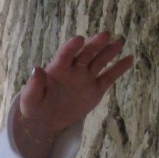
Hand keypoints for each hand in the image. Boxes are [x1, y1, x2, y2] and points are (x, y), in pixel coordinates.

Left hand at [13, 32, 133, 157]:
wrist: (44, 122)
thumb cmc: (34, 107)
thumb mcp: (29, 99)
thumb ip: (34, 85)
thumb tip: (36, 70)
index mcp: (58, 68)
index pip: (66, 54)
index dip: (72, 47)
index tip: (79, 40)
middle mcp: (74, 68)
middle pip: (86, 54)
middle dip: (95, 45)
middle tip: (105, 35)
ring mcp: (86, 78)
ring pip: (99, 61)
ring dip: (109, 51)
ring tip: (119, 42)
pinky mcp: (95, 90)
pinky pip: (109, 77)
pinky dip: (119, 68)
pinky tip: (129, 59)